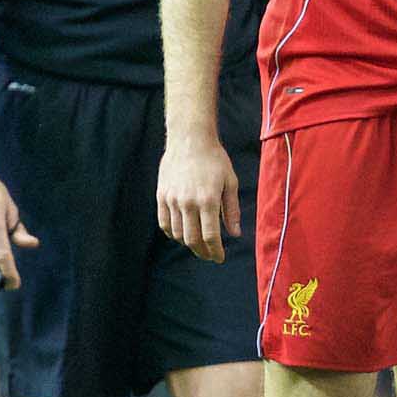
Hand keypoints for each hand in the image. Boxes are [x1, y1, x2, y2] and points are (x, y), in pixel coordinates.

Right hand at [157, 133, 241, 262]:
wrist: (190, 139)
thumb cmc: (215, 159)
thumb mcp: (230, 182)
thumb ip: (232, 210)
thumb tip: (235, 234)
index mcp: (208, 200)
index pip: (210, 236)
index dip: (215, 251)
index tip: (219, 258)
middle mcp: (188, 202)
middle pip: (192, 239)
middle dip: (202, 252)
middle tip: (209, 255)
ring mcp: (172, 199)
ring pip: (177, 234)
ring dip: (188, 244)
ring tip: (197, 244)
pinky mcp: (162, 195)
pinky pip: (164, 223)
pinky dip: (172, 233)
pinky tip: (181, 234)